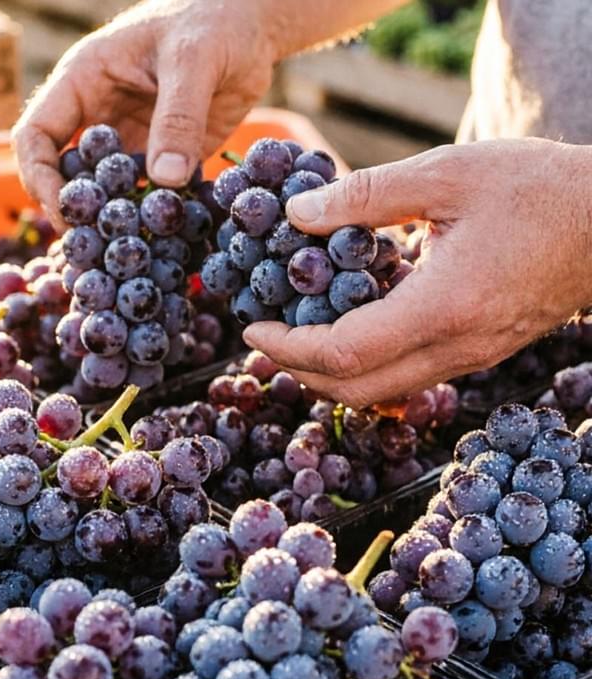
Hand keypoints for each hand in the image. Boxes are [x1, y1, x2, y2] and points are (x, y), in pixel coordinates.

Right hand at [12, 0, 277, 224]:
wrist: (253, 24)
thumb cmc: (213, 20)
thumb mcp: (193, 59)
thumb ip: (178, 116)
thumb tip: (165, 180)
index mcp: (82, 82)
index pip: (36, 135)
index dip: (40, 176)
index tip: (63, 210)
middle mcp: (98, 116)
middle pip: (64, 173)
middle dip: (73, 209)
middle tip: (93, 244)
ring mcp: (129, 141)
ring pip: (104, 192)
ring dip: (112, 222)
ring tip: (126, 254)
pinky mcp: (162, 159)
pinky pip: (148, 197)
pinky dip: (153, 219)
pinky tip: (166, 242)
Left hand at [243, 138, 591, 406]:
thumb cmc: (539, 189)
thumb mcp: (449, 173)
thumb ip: (368, 195)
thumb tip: (296, 214)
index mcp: (444, 308)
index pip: (344, 354)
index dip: (288, 348)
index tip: (252, 328)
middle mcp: (456, 347)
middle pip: (355, 390)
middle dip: (297, 370)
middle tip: (263, 337)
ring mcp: (471, 358)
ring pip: (381, 392)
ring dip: (328, 373)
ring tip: (294, 334)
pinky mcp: (480, 353)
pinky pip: (407, 377)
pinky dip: (364, 365)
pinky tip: (346, 327)